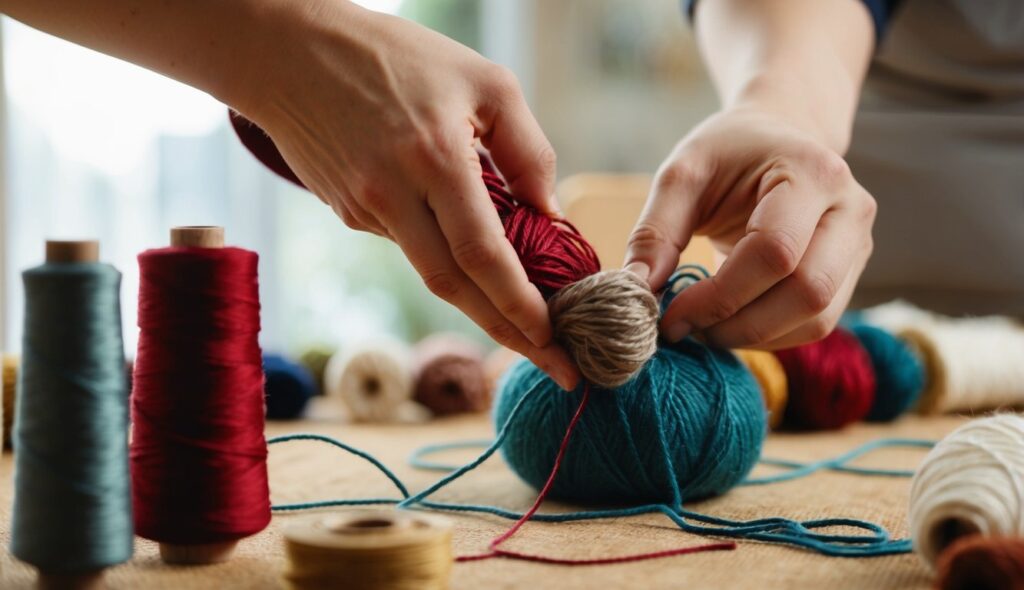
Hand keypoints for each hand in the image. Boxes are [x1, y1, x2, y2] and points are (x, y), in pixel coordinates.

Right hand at [241, 2, 576, 387]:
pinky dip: (440, 251)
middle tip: (556, 366)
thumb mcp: (484, 82)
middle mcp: (394, 194)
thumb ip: (527, 151)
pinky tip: (459, 240)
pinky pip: (406, 242)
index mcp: (435, 158)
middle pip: (454, 288)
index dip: (520, 305)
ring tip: (526, 311)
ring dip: (478, 297)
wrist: (288, 50)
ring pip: (430, 269)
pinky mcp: (347, 212)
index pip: (483, 255)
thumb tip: (550, 216)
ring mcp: (364, 209)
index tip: (554, 338)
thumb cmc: (397, 55)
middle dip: (509, 333)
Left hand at [624, 108, 875, 349]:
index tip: (670, 314)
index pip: (775, 252)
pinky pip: (816, 324)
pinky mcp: (850, 275)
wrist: (779, 136)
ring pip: (818, 319)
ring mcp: (858, 245)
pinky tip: (729, 322)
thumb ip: (656, 230)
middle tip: (686, 329)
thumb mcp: (683, 173)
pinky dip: (768, 335)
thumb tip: (637, 289)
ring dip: (753, 336)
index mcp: (813, 173)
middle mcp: (850, 210)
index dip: (719, 295)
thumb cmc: (728, 153)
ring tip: (704, 327)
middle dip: (739, 323)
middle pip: (809, 293)